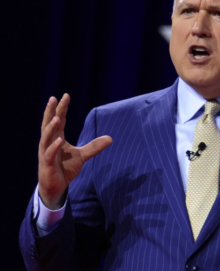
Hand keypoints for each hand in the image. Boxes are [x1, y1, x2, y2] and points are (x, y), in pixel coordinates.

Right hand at [38, 94, 112, 208]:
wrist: (56, 187)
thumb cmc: (65, 168)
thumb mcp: (82, 156)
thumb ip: (94, 146)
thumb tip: (111, 138)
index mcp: (56, 138)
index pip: (58, 120)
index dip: (61, 108)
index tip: (66, 95)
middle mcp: (49, 143)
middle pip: (48, 124)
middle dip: (51, 111)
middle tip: (54, 98)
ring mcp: (46, 153)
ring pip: (46, 138)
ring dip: (50, 128)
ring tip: (56, 117)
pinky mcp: (47, 164)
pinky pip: (49, 154)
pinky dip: (54, 147)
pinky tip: (59, 141)